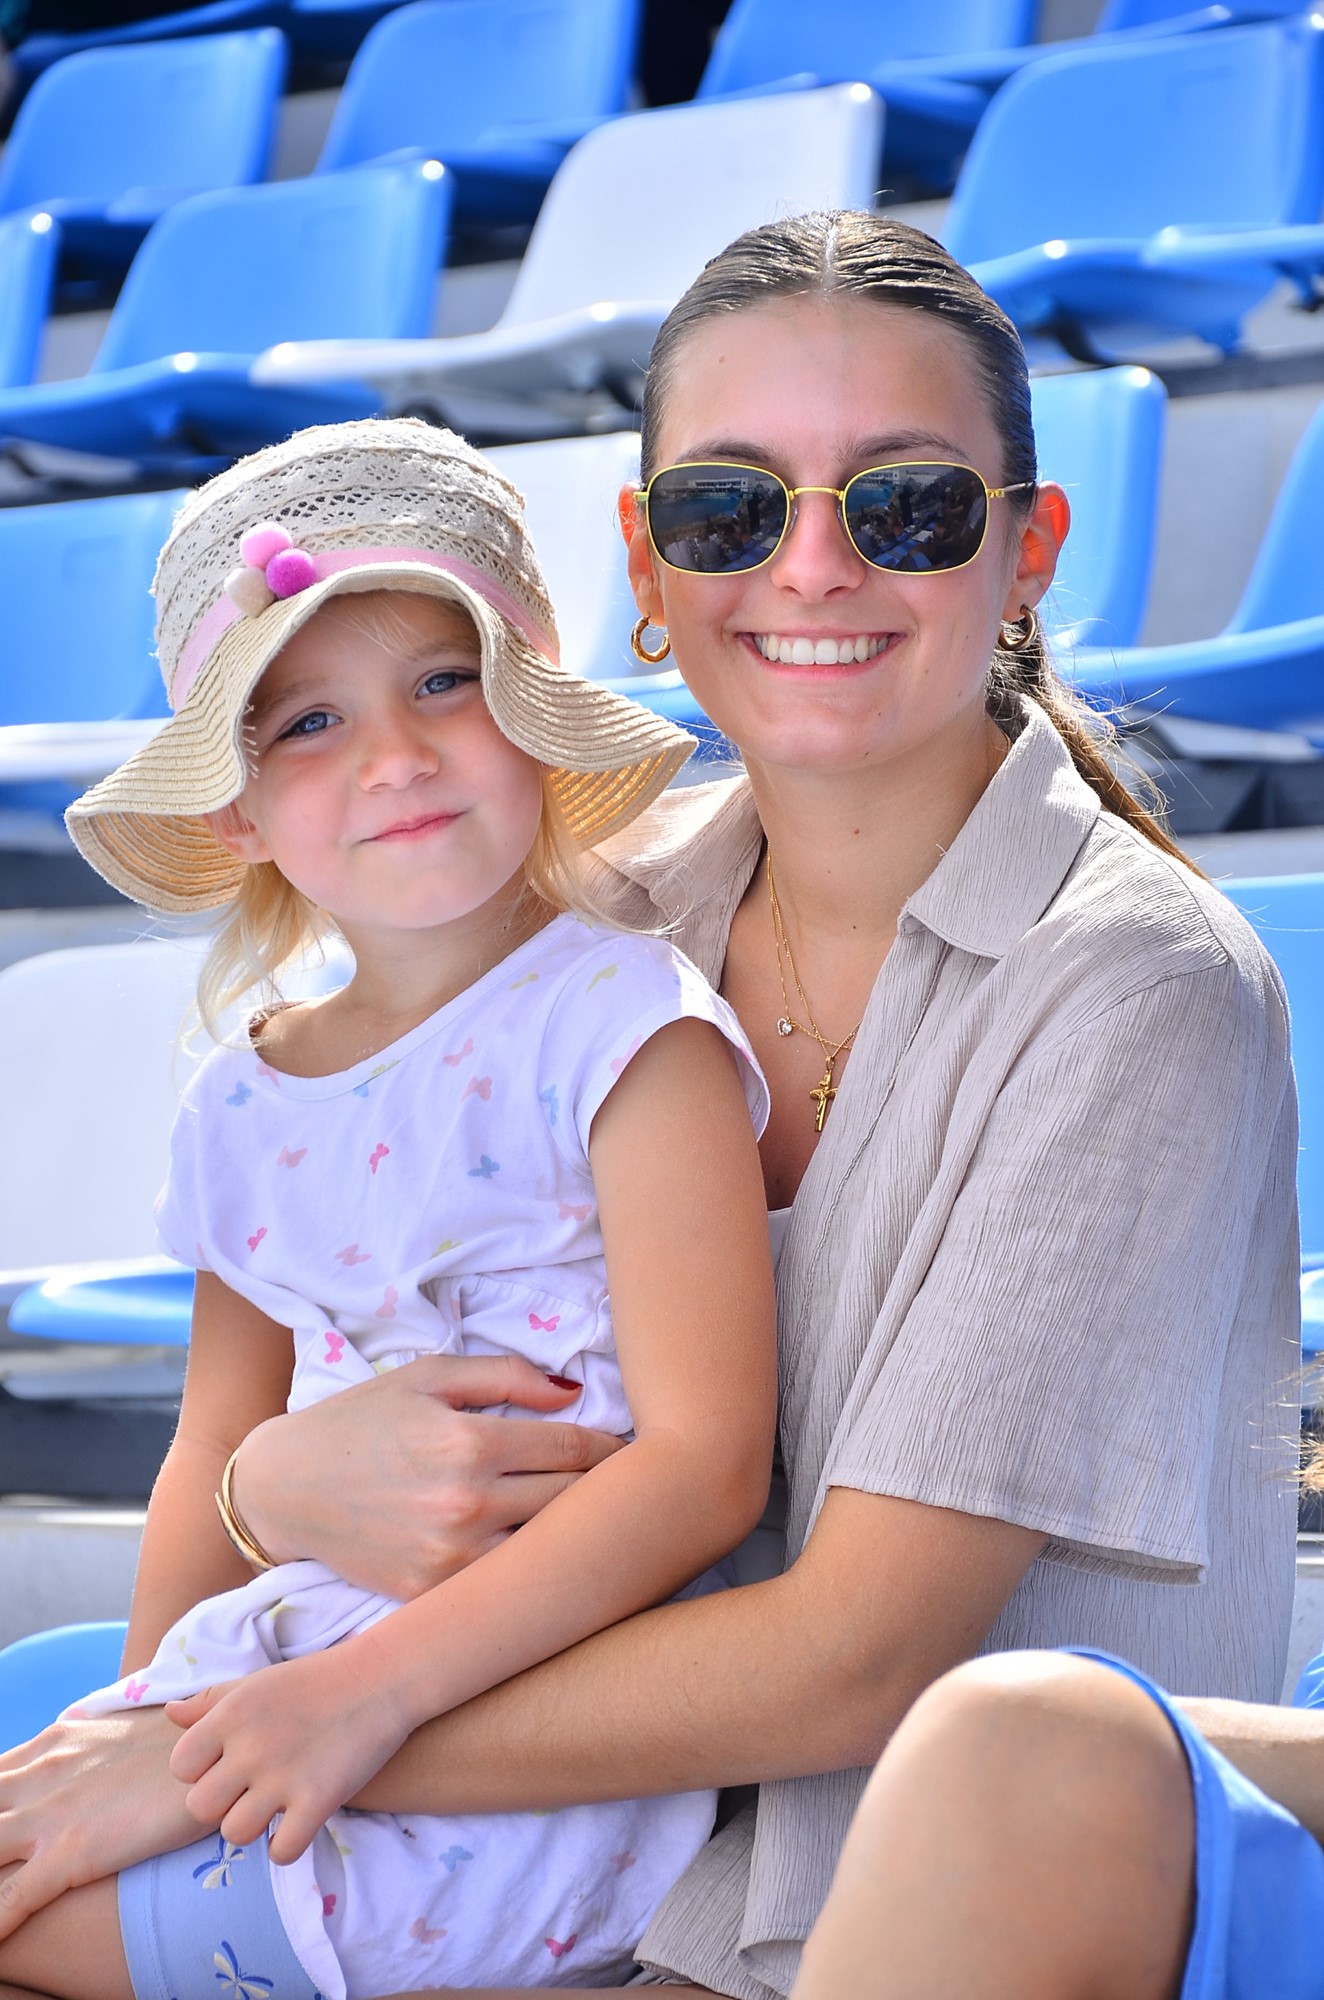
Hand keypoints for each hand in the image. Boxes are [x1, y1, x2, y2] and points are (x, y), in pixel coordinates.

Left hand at [0, 1707, 199, 1942]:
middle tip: (0, 1859)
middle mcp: (39, 1774)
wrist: (222, 1751)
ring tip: (2, 1945)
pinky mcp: (71, 1852)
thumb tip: (74, 1762)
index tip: (2, 1826)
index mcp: (51, 1745)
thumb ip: (85, 1750)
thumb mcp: (122, 1733)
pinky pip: (11, 1899)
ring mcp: (50, 1815)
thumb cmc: (183, 1746)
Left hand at [167, 1646, 412, 1864]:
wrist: (380, 1678)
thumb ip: (210, 1702)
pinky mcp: (318, 1800)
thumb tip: (170, 1713)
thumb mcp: (256, 1683)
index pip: (181, 1766)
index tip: (227, 1765)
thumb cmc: (314, 1679)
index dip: (201, 1771)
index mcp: (230, 1715)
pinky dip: (287, 1846)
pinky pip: (282, 1851)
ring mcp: (284, 1776)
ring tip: (273, 1809)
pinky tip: (298, 1825)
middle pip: (200, 1807)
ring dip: (252, 1827)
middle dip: (222, 1804)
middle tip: (249, 1791)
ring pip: (235, 1834)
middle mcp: (250, 1747)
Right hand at [233, 1353, 625, 1598]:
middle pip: (574, 1503)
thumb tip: (574, 1391)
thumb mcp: (427, 1377)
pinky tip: (551, 1560)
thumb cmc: (360, 1421)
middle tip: (638, 1486)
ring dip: (579, 1537)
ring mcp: (450, 1561)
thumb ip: (504, 1376)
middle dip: (610, 1492)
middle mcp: (466, 1506)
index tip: (635, 1448)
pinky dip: (533, 1573)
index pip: (573, 1446)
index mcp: (468, 1443)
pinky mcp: (432, 1597)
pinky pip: (504, 1586)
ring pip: (548, 1551)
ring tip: (605, 1524)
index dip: (613, 1445)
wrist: (283, 1490)